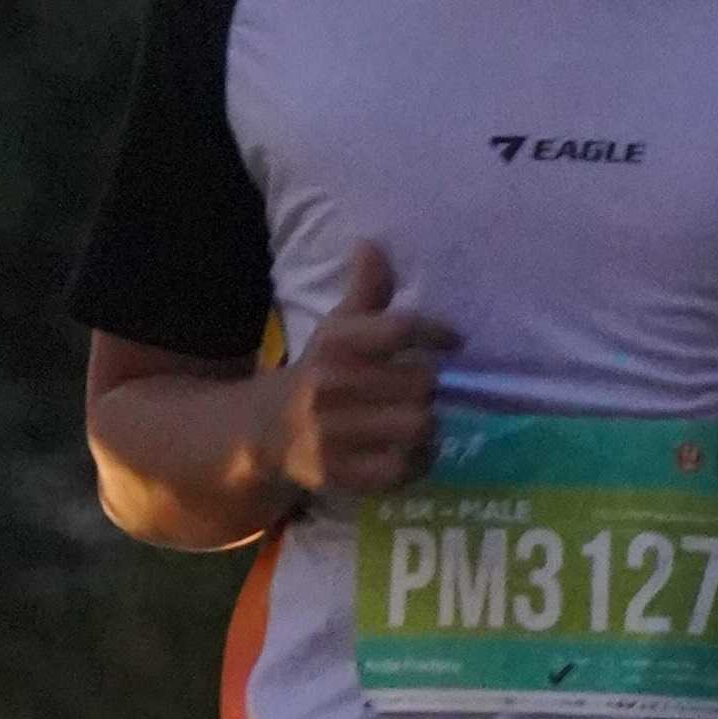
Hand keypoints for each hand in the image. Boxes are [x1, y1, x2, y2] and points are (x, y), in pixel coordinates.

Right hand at [267, 242, 452, 500]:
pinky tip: (412, 450)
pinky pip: (402, 468)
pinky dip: (418, 460)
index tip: (453, 340)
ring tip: (420, 418)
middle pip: (421, 382)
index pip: (398, 329)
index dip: (435, 332)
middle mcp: (330, 386)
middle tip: (425, 388)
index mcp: (335, 344)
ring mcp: (333, 433)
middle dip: (431, 385)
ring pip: (419, 425)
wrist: (264, 430)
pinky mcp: (338, 473)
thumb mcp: (337, 329)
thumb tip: (372, 245)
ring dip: (429, 423)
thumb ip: (365, 292)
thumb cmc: (318, 372)